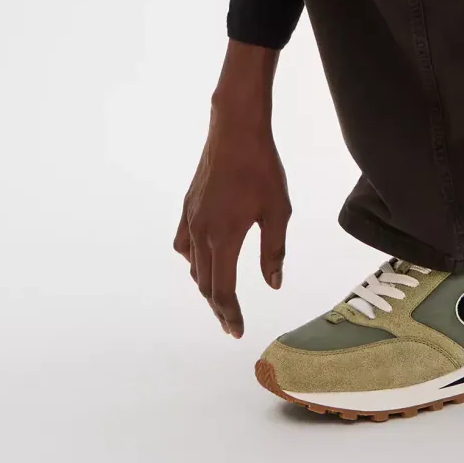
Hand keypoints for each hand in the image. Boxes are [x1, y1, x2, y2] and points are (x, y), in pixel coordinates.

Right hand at [173, 43, 289, 337]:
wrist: (235, 130)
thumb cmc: (262, 169)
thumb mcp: (278, 211)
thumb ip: (274, 251)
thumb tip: (273, 284)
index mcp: (224, 238)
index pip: (222, 290)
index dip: (230, 314)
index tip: (236, 331)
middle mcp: (201, 233)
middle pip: (204, 283)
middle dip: (218, 306)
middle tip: (230, 322)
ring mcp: (190, 219)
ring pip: (193, 266)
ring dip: (206, 285)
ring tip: (221, 297)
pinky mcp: (188, 206)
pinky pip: (185, 244)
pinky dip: (193, 261)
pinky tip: (204, 260)